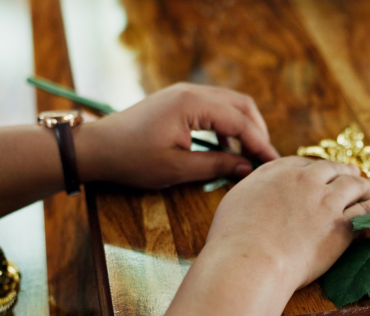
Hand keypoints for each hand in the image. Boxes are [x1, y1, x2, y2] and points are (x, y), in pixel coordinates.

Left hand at [76, 83, 280, 188]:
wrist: (97, 148)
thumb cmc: (132, 159)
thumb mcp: (177, 169)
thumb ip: (216, 165)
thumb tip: (246, 168)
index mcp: (192, 104)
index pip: (240, 122)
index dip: (260, 144)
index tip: (272, 164)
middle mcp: (191, 92)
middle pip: (241, 105)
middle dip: (257, 132)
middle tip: (265, 159)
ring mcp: (184, 94)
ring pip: (229, 104)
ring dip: (243, 128)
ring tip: (249, 156)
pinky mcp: (178, 101)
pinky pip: (214, 108)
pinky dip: (226, 126)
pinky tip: (226, 149)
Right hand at [204, 157, 369, 291]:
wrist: (250, 260)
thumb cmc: (233, 239)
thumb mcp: (235, 201)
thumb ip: (253, 190)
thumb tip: (260, 193)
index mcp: (278, 171)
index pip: (304, 163)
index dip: (317, 170)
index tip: (322, 174)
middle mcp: (306, 179)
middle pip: (333, 170)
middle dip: (346, 172)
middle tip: (355, 175)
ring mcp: (326, 201)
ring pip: (355, 186)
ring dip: (368, 185)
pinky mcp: (342, 225)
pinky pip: (368, 209)